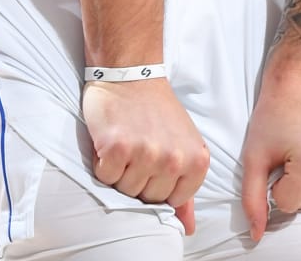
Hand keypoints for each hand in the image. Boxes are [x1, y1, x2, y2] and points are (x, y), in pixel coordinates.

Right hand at [83, 80, 206, 235]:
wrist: (131, 72)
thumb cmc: (157, 111)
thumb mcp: (184, 145)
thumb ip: (185, 187)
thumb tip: (187, 228)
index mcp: (196, 161)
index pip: (172, 202)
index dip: (158, 185)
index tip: (156, 161)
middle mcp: (174, 159)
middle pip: (147, 199)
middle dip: (138, 178)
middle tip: (140, 147)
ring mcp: (146, 153)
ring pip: (124, 190)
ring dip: (120, 170)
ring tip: (128, 141)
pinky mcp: (117, 147)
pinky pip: (105, 177)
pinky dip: (103, 162)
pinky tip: (112, 139)